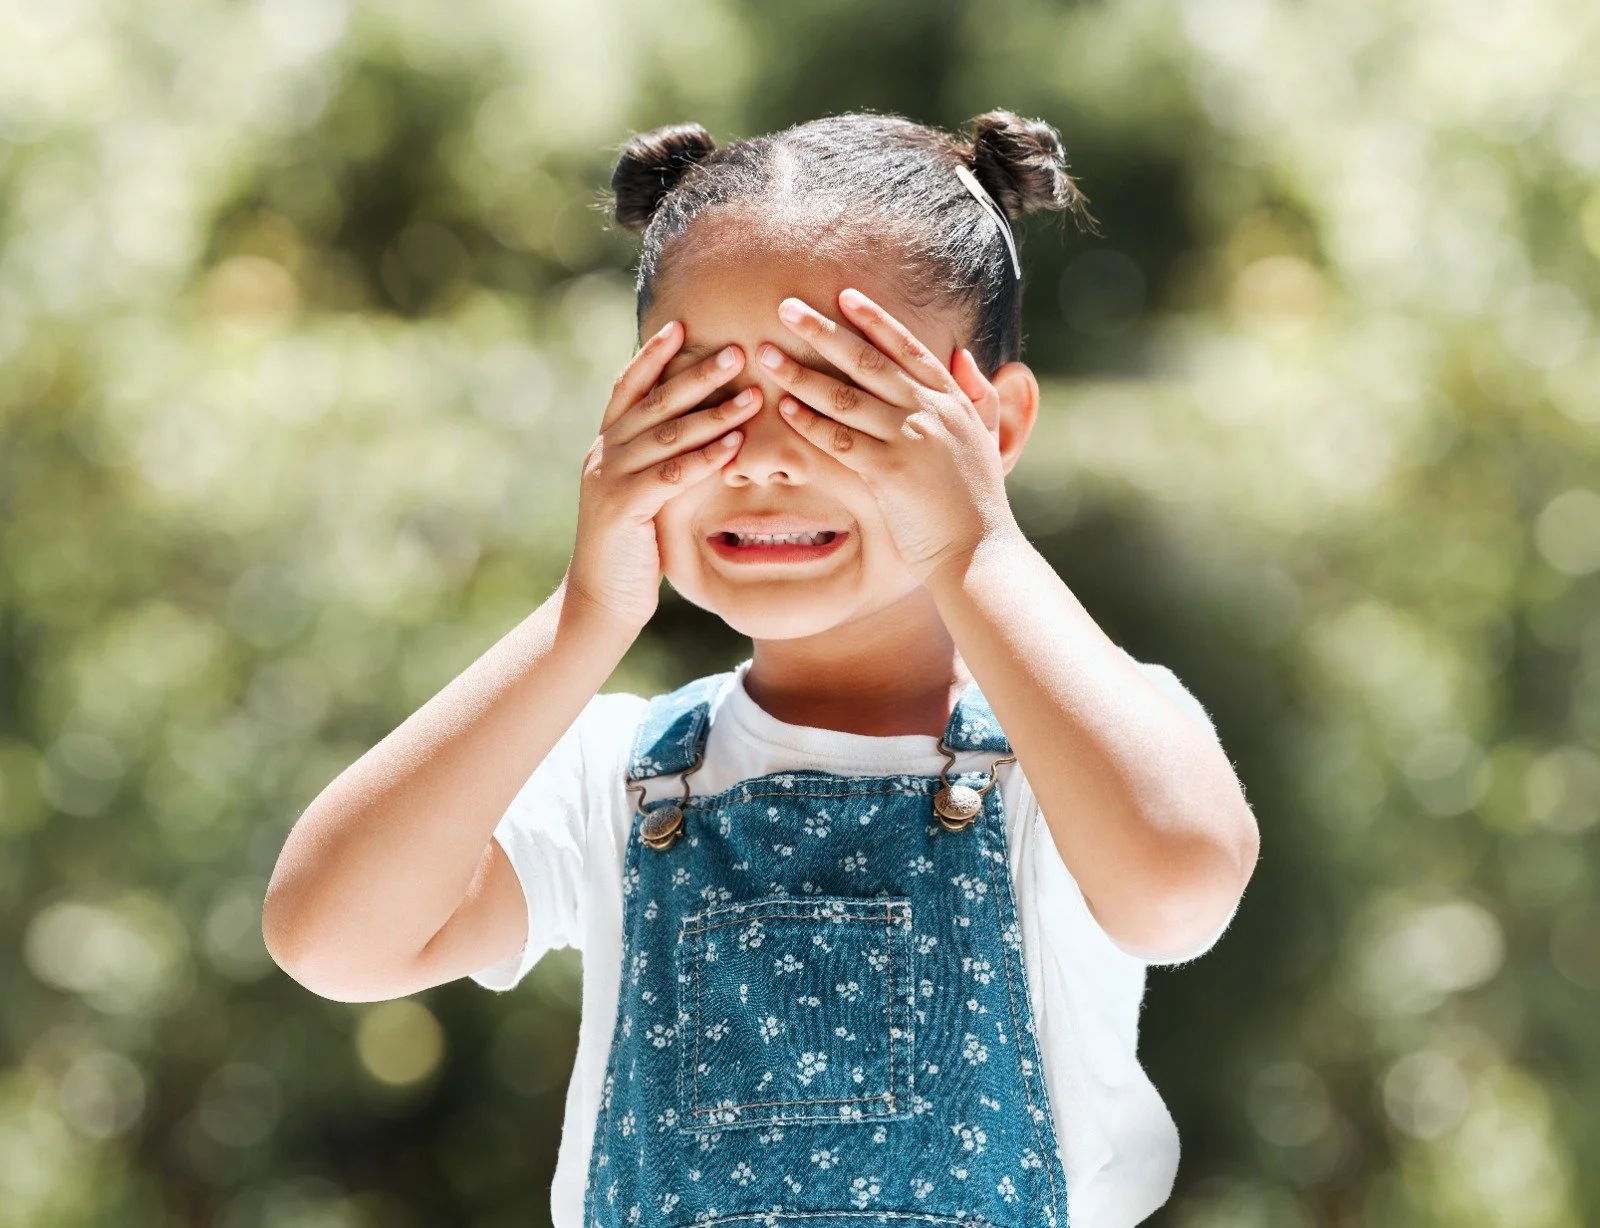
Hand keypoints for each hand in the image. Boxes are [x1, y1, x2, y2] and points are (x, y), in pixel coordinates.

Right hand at [564, 320, 760, 629]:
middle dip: (697, 373)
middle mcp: (604, 453)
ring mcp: (610, 479)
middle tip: (737, 350)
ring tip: (752, 394)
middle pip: (655, 402)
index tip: (682, 325)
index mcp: (607, 444)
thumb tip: (699, 428)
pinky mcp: (623, 507)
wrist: (600, 599)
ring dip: (714, 412)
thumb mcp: (642, 492)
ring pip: (667, 434)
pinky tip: (736, 445)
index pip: (628, 387)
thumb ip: (659, 459)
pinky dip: (706, 457)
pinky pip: (672, 474)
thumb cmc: (632, 547)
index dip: (653, 355)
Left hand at [759, 288, 1020, 585]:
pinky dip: (810, 422)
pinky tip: (783, 407)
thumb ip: (981, 397)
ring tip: (766, 353)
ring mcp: (909, 440)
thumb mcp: (990, 441)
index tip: (843, 296)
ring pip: (844, 396)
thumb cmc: (979, 503)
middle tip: (786, 307)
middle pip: (867, 361)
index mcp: (953, 401)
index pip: (907, 347)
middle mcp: (931, 412)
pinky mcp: (888, 472)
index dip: (873, 319)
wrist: (980, 553)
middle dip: (823, 330)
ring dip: (801, 373)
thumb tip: (965, 357)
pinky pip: (839, 440)